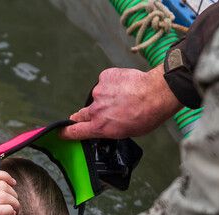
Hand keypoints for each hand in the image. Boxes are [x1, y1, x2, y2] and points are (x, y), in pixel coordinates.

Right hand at [61, 65, 182, 139]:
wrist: (157, 93)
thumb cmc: (147, 116)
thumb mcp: (125, 132)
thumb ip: (109, 129)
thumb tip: (104, 126)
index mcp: (99, 127)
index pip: (73, 131)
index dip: (66, 132)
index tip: (61, 132)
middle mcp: (95, 109)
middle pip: (81, 114)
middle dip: (86, 116)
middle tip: (99, 115)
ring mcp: (99, 91)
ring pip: (96, 97)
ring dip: (104, 98)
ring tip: (122, 98)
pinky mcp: (105, 77)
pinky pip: (105, 82)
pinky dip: (111, 84)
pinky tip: (124, 86)